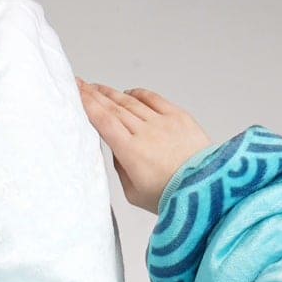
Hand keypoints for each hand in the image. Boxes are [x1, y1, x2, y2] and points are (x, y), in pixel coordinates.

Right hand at [78, 84, 210, 212]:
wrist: (205, 190)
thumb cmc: (170, 197)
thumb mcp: (133, 193)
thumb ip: (120, 168)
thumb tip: (115, 147)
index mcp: (131, 152)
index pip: (103, 121)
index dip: (87, 104)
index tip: (75, 92)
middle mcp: (145, 132)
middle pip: (114, 107)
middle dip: (94, 94)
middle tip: (80, 84)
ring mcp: (163, 122)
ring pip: (131, 102)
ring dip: (113, 94)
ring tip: (98, 88)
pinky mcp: (179, 117)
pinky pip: (154, 99)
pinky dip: (138, 94)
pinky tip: (128, 93)